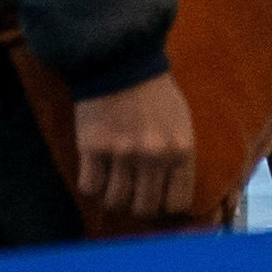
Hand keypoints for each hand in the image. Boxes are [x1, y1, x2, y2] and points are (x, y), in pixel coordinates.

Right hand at [70, 72, 197, 224]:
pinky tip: (94, 174)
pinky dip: (91, 186)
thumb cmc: (155, 95)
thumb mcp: (182, 124)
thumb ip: (179, 158)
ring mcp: (122, 154)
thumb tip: (173, 197)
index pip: (176, 202)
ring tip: (111, 185)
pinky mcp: (93, 148)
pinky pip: (90, 186)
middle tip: (130, 195)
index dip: (164, 207)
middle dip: (136, 206)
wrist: (122, 64)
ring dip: (112, 198)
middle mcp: (154, 157)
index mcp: (182, 151)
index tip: (155, 200)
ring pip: (115, 201)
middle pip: (143, 207)